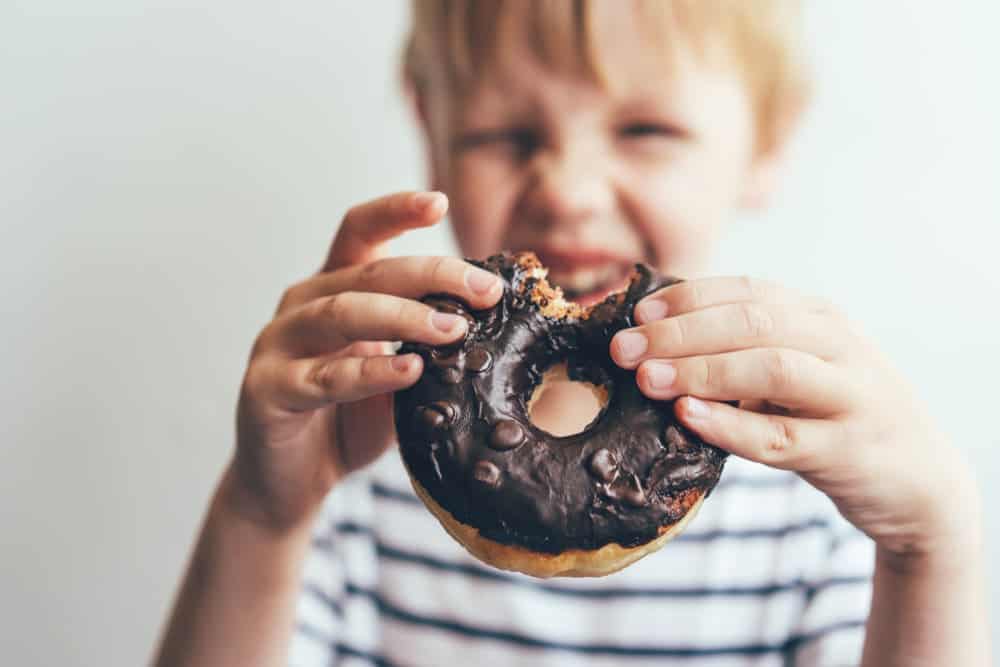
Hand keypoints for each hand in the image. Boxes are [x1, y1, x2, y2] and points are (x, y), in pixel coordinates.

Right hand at [226, 191, 502, 532]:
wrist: (294, 482)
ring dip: (404, 317)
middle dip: (432, 275)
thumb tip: (491, 320)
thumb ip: (427, 344)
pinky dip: (370, 371)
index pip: (359, 232)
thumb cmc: (350, 419)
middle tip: (485, 291)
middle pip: (366, 271)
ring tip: (455, 328)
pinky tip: (410, 370)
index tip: (438, 202)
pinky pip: (323, 376)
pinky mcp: (265, 389)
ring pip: (342, 312)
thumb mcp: (399, 373)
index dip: (394, 210)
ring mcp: (276, 344)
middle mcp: (301, 305)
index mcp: (333, 288)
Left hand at [610, 276, 979, 563]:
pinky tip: (688, 417)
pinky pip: (781, 437)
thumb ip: (744, 351)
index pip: (747, 290)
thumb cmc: (834, 417)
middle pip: (752, 322)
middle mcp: (839, 345)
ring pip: (771, 368)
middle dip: (680, 332)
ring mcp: (849, 396)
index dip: (687, 298)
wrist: (919, 479)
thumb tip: (654, 340)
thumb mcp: (799, 370)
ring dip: (701, 370)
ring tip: (648, 379)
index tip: (636, 313)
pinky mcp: (848, 451)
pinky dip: (730, 425)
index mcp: (819, 318)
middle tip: (624, 350)